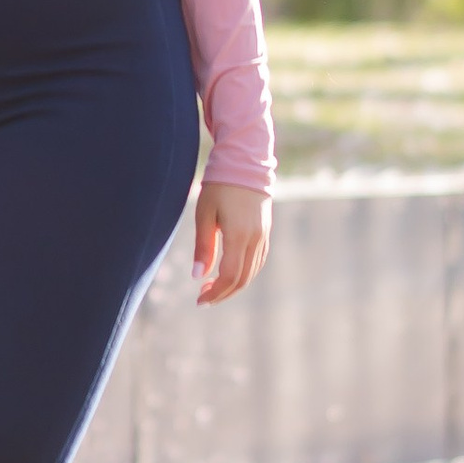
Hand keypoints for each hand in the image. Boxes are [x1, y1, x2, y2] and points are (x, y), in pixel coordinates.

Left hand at [192, 182, 270, 304]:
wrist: (246, 163)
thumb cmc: (219, 186)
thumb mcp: (205, 214)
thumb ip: (203, 246)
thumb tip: (198, 276)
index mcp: (239, 234)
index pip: (229, 275)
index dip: (214, 292)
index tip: (199, 299)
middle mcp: (255, 238)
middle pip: (242, 279)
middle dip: (222, 293)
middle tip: (203, 299)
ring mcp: (263, 236)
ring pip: (252, 272)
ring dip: (233, 286)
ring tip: (213, 289)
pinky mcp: (265, 232)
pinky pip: (257, 261)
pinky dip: (244, 274)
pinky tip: (229, 274)